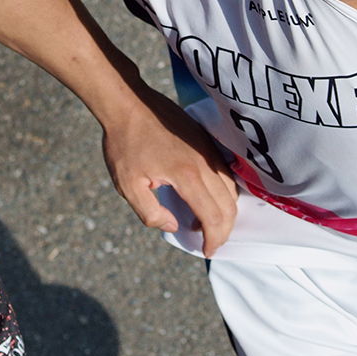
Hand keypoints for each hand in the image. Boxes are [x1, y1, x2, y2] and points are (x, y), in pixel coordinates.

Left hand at [101, 87, 237, 255]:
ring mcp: (209, 150)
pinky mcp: (207, 142)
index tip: (206, 251)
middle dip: (223, 231)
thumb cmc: (124, 143)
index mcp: (187, 176)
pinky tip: (204, 198)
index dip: (214, 240)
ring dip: (224, 212)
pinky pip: (226, 173)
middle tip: (208, 243)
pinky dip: (223, 193)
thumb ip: (150, 213)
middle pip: (229, 207)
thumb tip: (174, 226)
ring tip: (202, 223)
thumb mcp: (126, 185)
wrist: (128, 103)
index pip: (213, 218)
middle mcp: (205, 163)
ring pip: (232, 190)